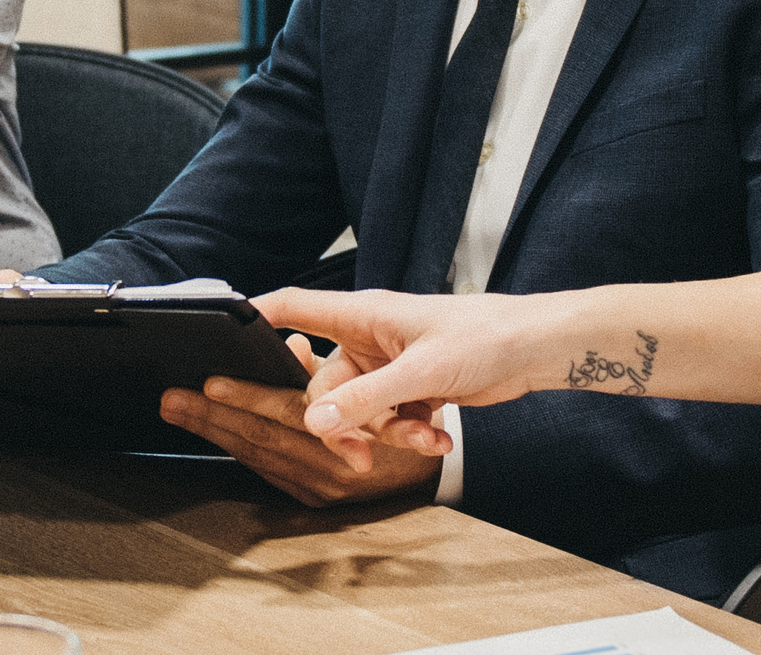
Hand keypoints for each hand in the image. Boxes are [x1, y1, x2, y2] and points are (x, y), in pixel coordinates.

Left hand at [161, 336, 439, 506]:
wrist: (456, 465)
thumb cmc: (423, 412)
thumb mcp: (398, 382)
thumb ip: (340, 372)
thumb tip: (289, 347)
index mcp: (349, 440)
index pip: (283, 414)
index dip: (244, 397)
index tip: (206, 383)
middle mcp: (331, 472)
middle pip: (260, 439)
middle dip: (212, 418)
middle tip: (171, 400)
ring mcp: (322, 490)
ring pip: (260, 455)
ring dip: (218, 432)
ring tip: (181, 412)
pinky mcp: (317, 500)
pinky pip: (271, 471)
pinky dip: (243, 449)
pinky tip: (216, 434)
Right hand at [258, 287, 565, 469]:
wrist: (535, 351)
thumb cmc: (485, 337)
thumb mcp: (420, 372)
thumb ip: (365, 399)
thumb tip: (316, 423)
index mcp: (361, 314)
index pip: (292, 307)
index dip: (256, 320)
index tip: (224, 344)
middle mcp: (368, 339)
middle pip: (323, 386)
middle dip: (343, 424)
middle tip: (359, 454)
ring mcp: (389, 366)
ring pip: (360, 411)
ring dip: (389, 432)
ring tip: (425, 438)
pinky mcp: (411, 388)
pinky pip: (391, 419)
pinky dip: (412, 434)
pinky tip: (440, 438)